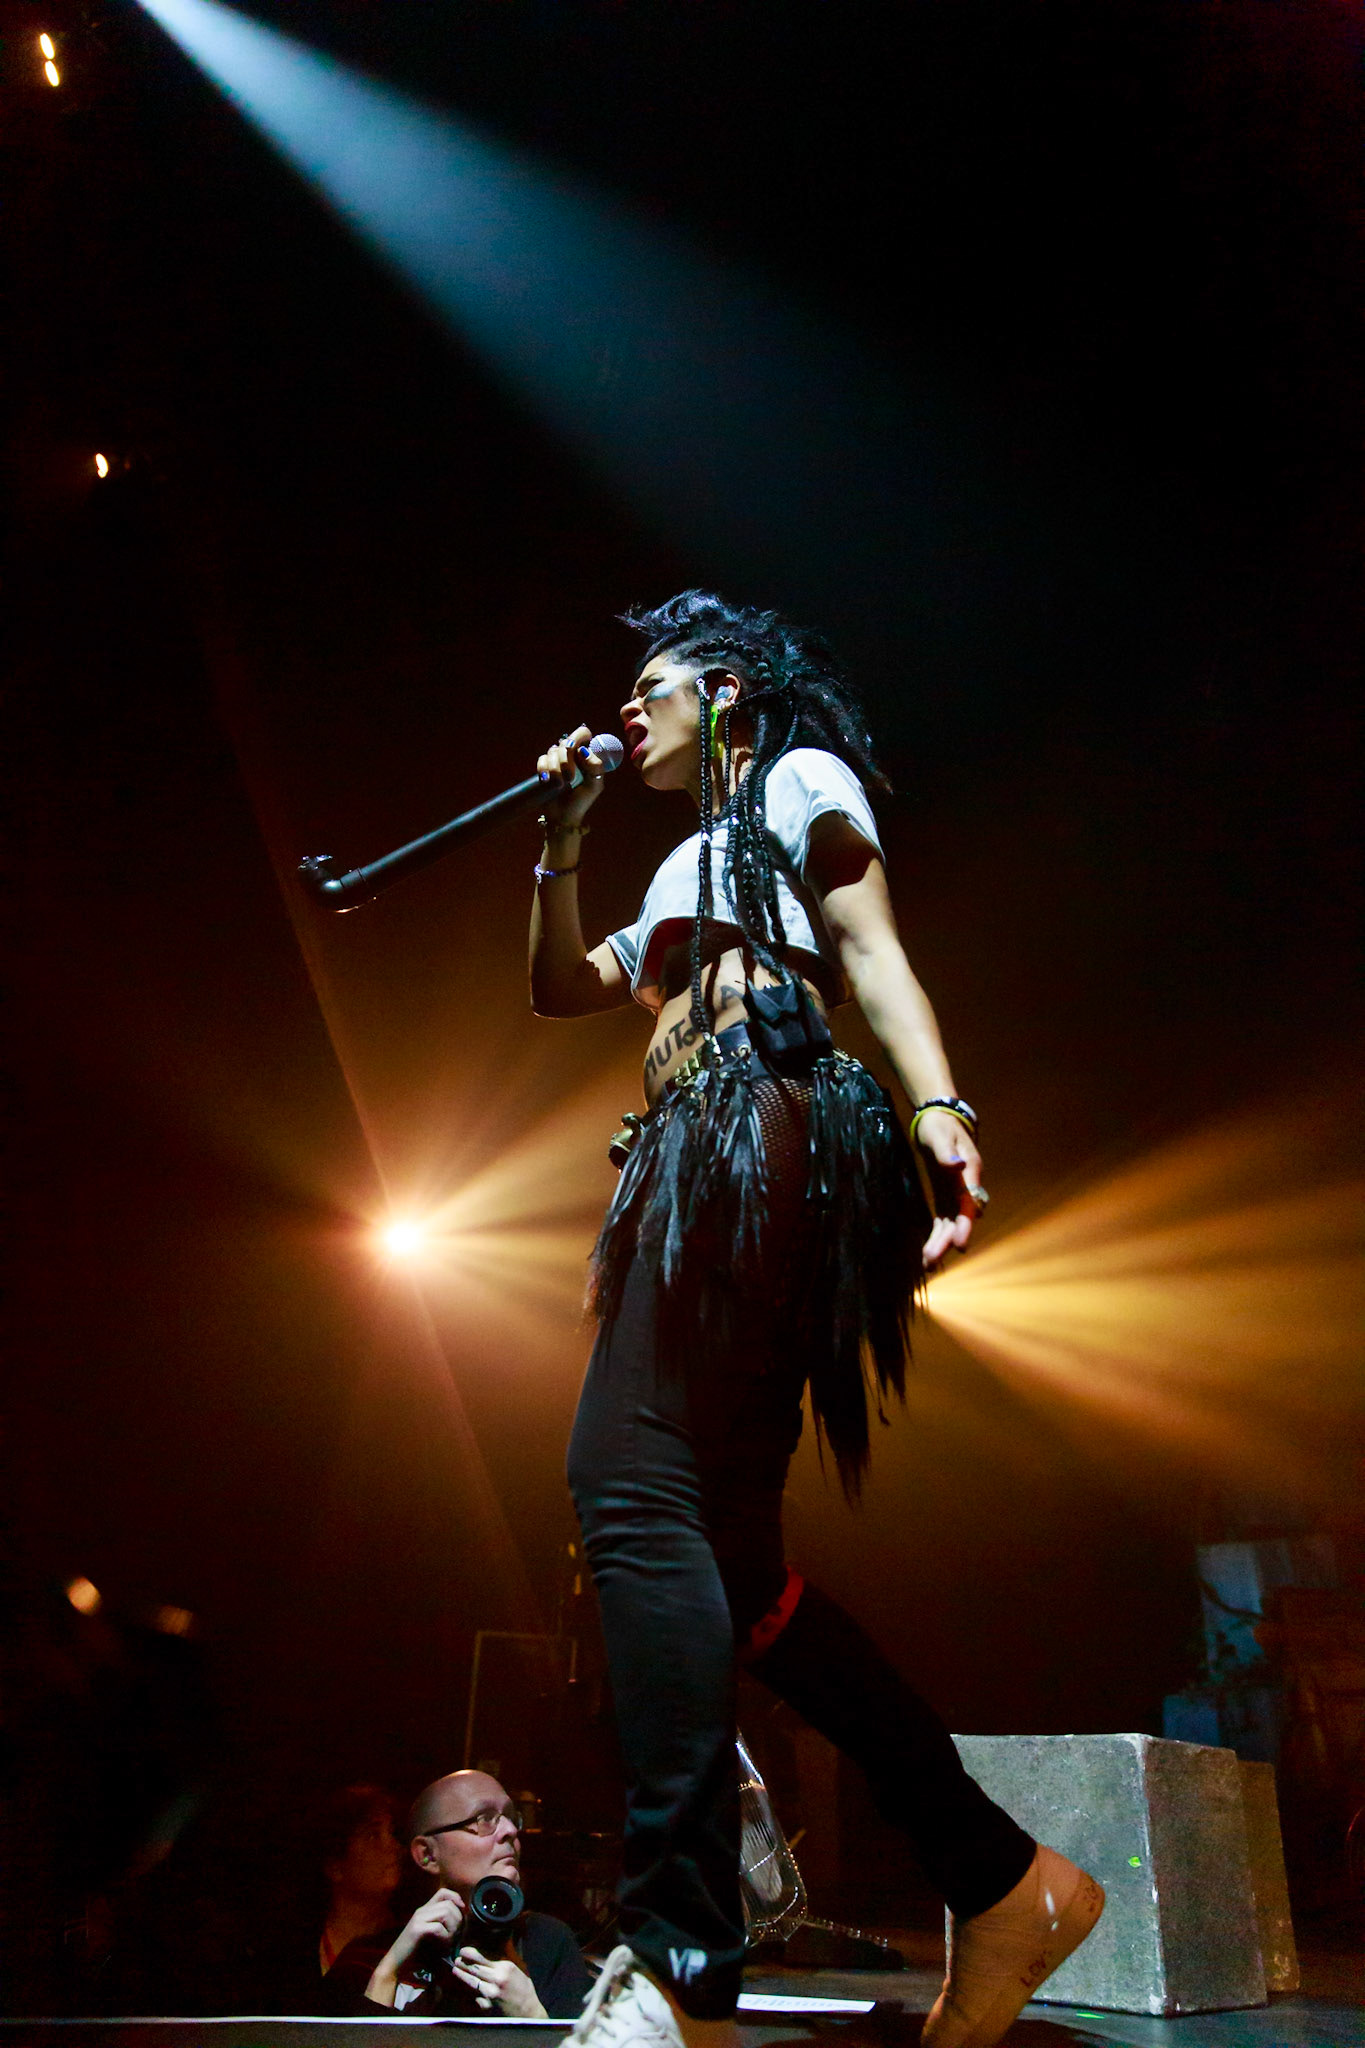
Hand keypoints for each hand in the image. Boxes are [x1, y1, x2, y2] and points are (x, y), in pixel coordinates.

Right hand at [366, 1887, 465, 2002]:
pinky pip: (438, 1927)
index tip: (462, 1912)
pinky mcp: (416, 1930)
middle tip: (457, 1936)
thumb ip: (443, 1926)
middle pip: (449, 1904)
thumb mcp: (432, 1937)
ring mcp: (418, 1919)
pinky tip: (443, 1948)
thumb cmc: (415, 1954)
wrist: (395, 1965)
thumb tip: (463, 1922)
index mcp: (425, 1911)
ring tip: (449, 1943)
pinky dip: (445, 1938)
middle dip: (458, 1920)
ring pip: (445, 1912)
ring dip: (453, 1929)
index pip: (443, 1892)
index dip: (456, 1898)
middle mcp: (422, 1911)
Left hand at [449, 1946, 546, 2018]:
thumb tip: (496, 1945)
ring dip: (462, 1975)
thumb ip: (505, 1958)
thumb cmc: (523, 1988)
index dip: (470, 1954)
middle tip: (456, 1960)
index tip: (463, 1951)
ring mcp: (491, 1994)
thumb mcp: (517, 1968)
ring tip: (455, 1970)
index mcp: (505, 1967)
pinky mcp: (488, 2006)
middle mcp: (497, 1979)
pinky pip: (475, 1997)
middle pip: (474, 1969)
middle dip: (463, 1964)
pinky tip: (463, 1989)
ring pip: (471, 1982)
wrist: (527, 2012)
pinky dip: (469, 1992)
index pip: (482, 1958)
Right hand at [537, 723, 606, 829]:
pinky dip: (544, 770)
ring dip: (556, 769)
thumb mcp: (595, 786)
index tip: (579, 753)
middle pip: (566, 741)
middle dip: (567, 760)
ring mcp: (557, 759)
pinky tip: (547, 781)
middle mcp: (572, 754)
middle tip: (570, 777)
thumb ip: (595, 767)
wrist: (563, 816)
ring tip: (561, 785)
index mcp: (586, 755)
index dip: (580, 738)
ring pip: (553, 751)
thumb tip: (583, 751)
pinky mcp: (544, 766)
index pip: (583, 733)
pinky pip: (542, 759)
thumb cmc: (581, 801)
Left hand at [915, 1110, 983, 1267]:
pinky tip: (928, 1253)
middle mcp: (966, 1186)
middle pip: (959, 1218)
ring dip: (940, 1243)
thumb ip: (947, 1153)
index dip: (965, 1223)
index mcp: (969, 1171)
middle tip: (932, 1260)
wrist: (939, 1120)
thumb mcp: (940, 1135)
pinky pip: (943, 1220)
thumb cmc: (940, 1126)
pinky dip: (937, 1236)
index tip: (960, 1243)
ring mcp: (956, 1193)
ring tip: (927, 1264)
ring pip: (951, 1223)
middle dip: (947, 1240)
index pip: (969, 1202)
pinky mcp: (945, 1196)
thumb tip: (957, 1167)